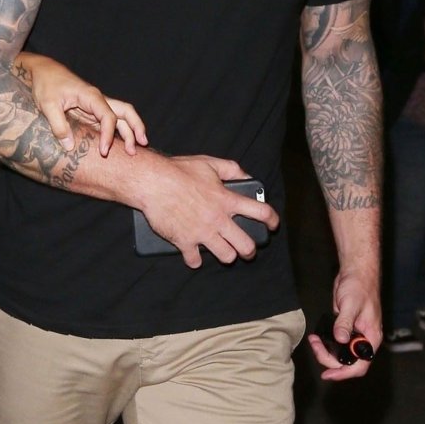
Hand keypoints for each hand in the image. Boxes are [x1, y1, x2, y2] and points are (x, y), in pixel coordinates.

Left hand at [24, 53, 147, 155]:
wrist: (43, 71)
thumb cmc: (46, 84)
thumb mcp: (48, 105)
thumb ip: (58, 126)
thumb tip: (70, 147)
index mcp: (91, 96)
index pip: (108, 116)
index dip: (108, 135)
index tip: (104, 151)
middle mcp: (98, 100)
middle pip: (125, 111)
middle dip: (136, 127)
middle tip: (141, 145)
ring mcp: (96, 105)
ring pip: (121, 116)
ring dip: (130, 131)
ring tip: (134, 149)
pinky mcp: (91, 111)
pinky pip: (110, 121)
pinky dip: (118, 131)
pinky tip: (119, 144)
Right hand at [139, 155, 277, 267]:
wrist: (152, 182)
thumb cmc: (178, 171)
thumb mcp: (208, 163)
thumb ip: (230, 169)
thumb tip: (246, 175)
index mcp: (227, 200)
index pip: (261, 212)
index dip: (272, 220)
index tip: (272, 225)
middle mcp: (218, 219)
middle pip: (247, 245)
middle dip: (250, 250)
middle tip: (246, 249)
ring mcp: (202, 233)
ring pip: (226, 256)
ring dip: (226, 255)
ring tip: (223, 252)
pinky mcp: (184, 241)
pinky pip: (195, 260)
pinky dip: (195, 259)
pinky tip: (194, 255)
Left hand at [306, 271, 381, 380]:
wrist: (356, 273)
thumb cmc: (359, 286)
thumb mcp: (351, 304)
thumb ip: (345, 323)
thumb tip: (340, 340)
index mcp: (371, 338)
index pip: (360, 365)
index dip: (344, 373)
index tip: (328, 375)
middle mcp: (364, 339)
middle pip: (347, 361)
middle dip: (329, 358)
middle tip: (315, 345)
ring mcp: (354, 334)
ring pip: (340, 353)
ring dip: (326, 351)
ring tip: (313, 340)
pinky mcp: (345, 327)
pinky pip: (336, 343)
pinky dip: (326, 344)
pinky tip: (316, 337)